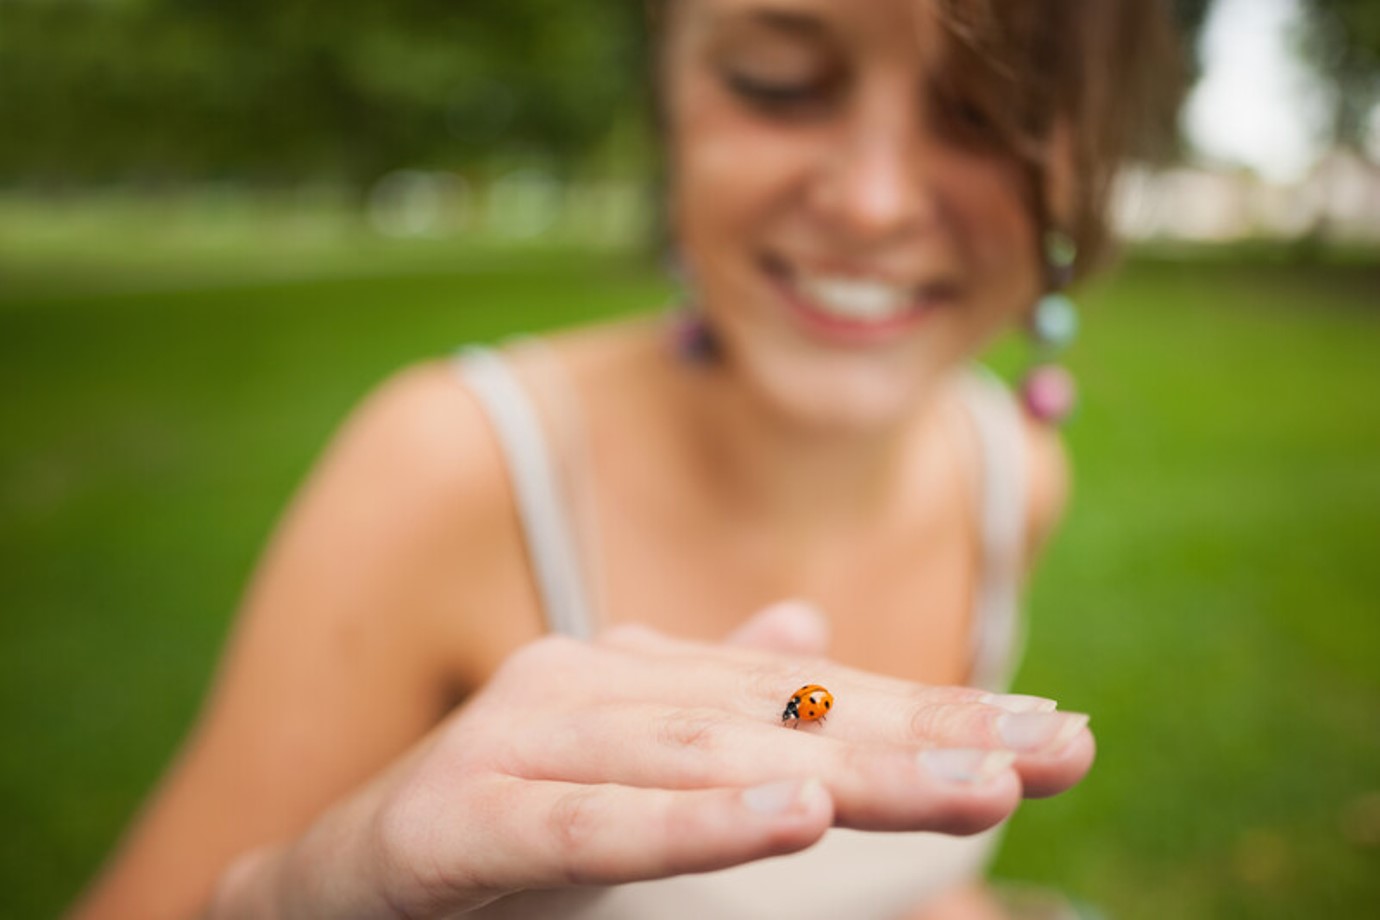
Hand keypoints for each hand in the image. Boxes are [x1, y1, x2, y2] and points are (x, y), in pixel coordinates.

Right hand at [218, 602, 1092, 917]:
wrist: (335, 879)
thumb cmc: (501, 823)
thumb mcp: (627, 770)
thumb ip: (713, 704)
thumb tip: (807, 630)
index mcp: (644, 679)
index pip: (815, 695)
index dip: (936, 711)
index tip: (1057, 734)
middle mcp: (597, 686)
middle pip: (788, 715)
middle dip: (931, 735)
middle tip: (1059, 747)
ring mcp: (531, 741)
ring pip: (710, 758)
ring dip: (845, 770)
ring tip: (973, 783)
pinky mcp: (470, 815)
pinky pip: (597, 825)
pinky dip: (696, 822)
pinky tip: (793, 814)